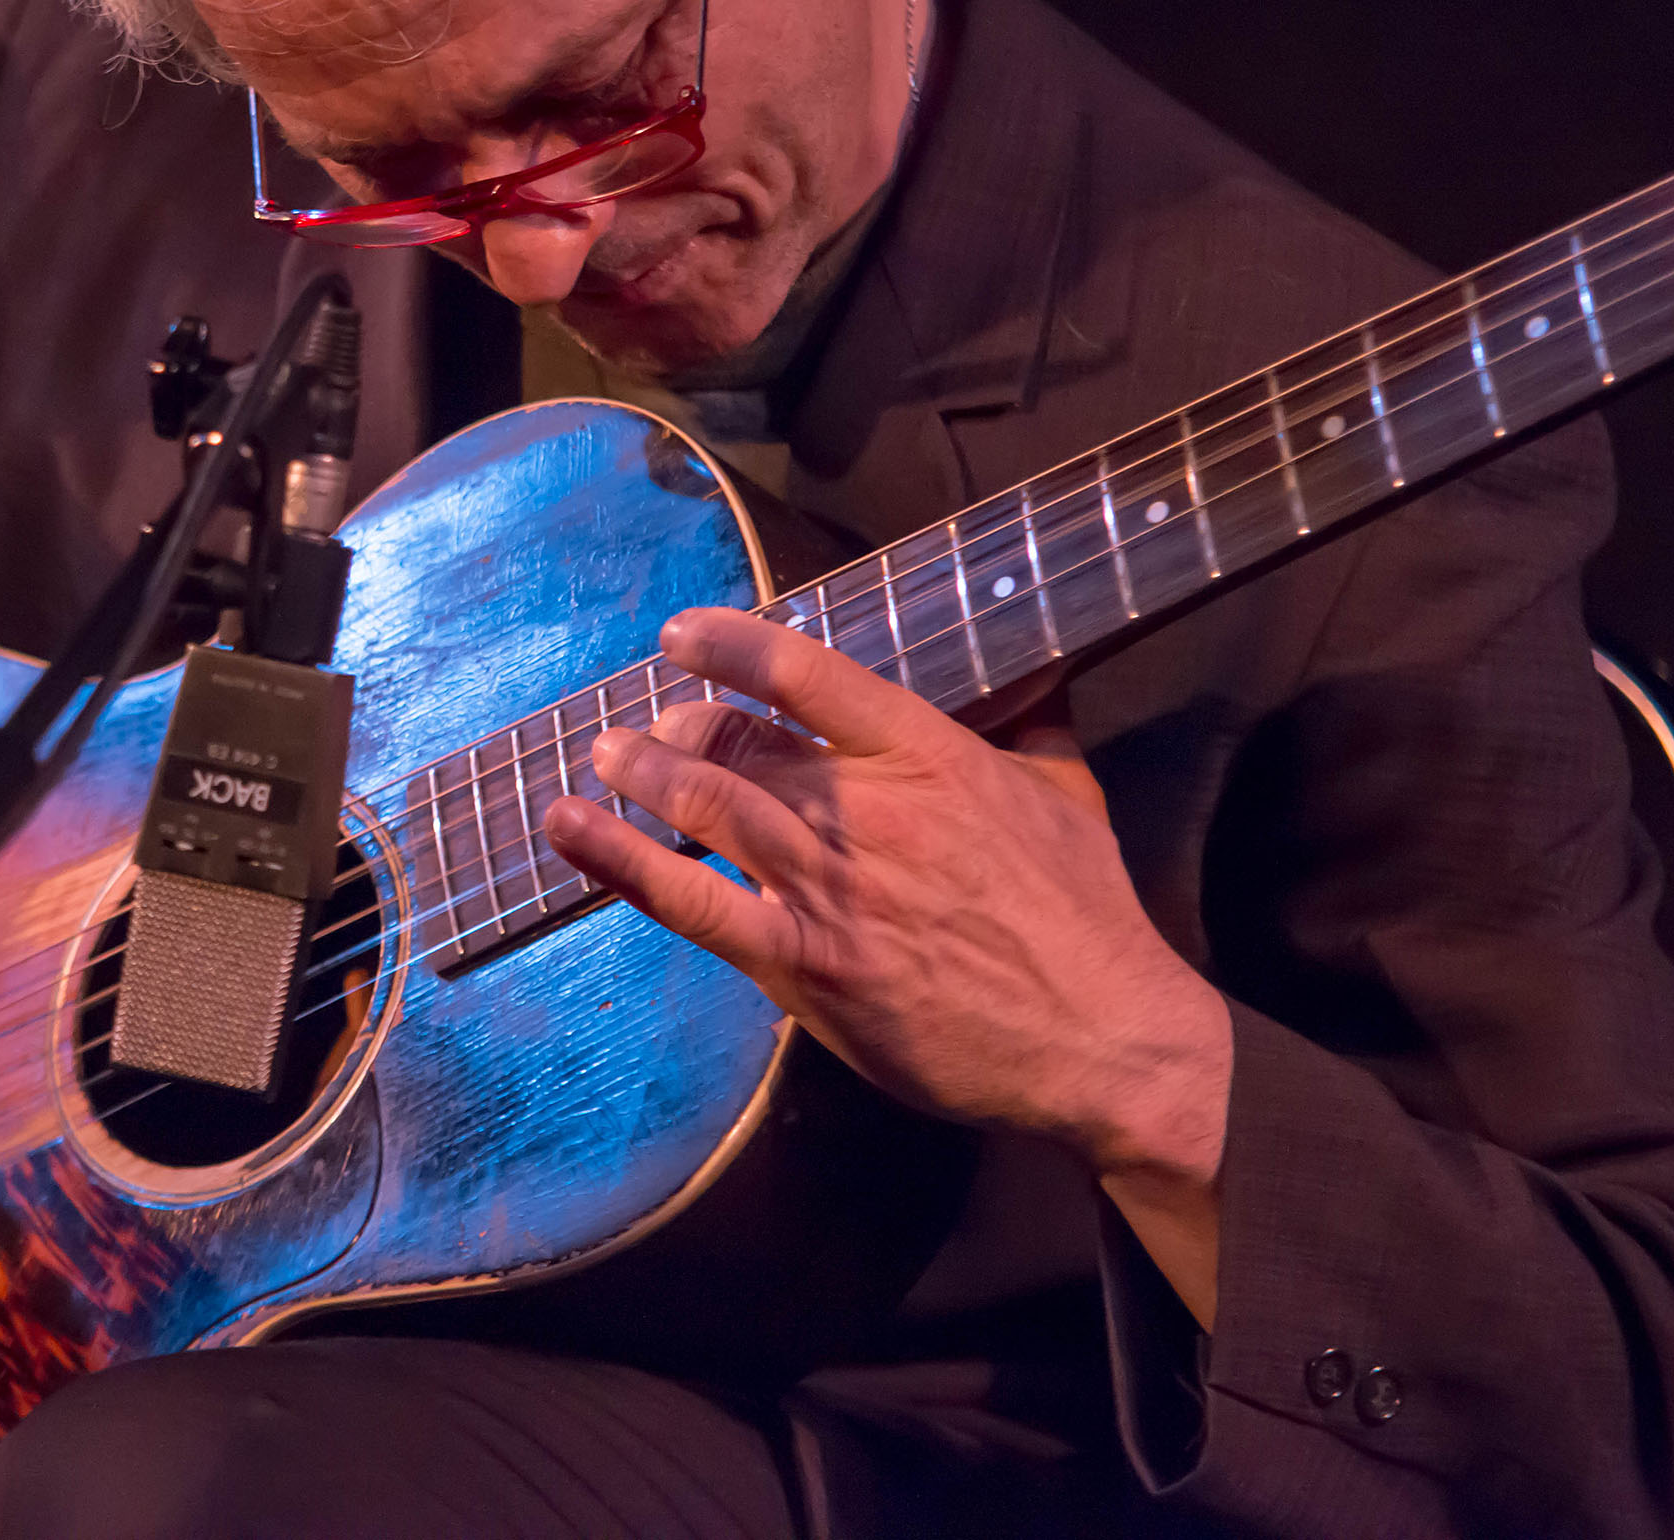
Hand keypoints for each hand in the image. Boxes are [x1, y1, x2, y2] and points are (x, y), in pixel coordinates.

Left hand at [542, 606, 1230, 1197]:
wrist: (1101, 1041)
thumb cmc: (1088, 917)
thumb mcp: (1070, 789)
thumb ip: (1032, 718)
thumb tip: (1031, 664)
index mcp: (930, 755)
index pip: (806, 673)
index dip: (730, 643)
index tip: (683, 633)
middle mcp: (868, 811)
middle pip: (738, 741)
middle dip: (680, 723)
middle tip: (651, 724)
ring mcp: (829, 889)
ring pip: (703, 807)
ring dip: (637, 773)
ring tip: (601, 755)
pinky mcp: (803, 965)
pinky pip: (690, 902)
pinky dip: (618, 862)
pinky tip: (572, 833)